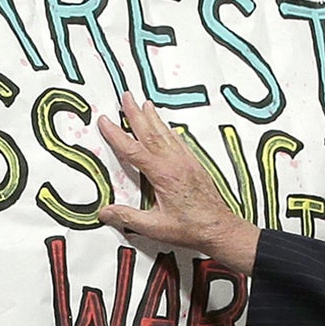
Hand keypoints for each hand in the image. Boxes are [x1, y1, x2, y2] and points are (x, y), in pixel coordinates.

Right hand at [97, 93, 262, 271]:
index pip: (133, 150)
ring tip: (144, 104)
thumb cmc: (191, 228)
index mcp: (163, 175)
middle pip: (151, 133)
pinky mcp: (194, 166)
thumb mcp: (155, 227)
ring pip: (165, 134)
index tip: (105, 121)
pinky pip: (178, 142)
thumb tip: (105, 212)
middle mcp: (175, 163)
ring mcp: (186, 162)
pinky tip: (166, 127)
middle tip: (126, 97)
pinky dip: (168, 131)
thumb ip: (128, 218)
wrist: (219, 228)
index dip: (117, 135)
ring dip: (153, 118)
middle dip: (136, 114)